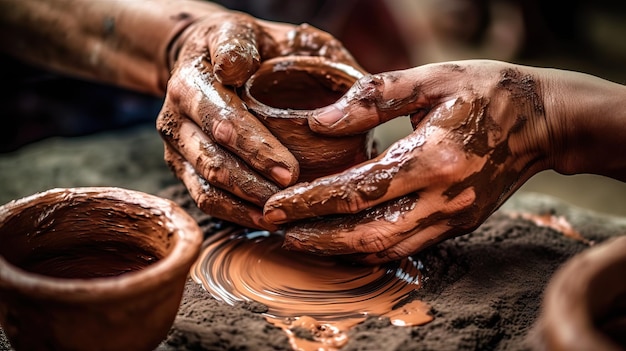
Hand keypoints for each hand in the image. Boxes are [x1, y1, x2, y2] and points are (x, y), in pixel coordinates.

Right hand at [156, 9, 359, 229]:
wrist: (201, 60)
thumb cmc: (238, 46)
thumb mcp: (240, 30)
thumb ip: (239, 44)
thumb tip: (233, 71)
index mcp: (189, 81)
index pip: (221, 119)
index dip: (255, 147)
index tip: (290, 170)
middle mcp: (174, 117)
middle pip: (213, 159)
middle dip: (255, 182)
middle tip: (295, 197)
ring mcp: (176, 146)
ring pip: (207, 186)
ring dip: (246, 204)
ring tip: (284, 214)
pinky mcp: (182, 167)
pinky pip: (205, 199)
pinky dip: (235, 214)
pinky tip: (265, 219)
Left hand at [263, 60, 559, 262]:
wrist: (544, 122)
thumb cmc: (488, 92)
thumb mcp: (432, 77)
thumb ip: (373, 96)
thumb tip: (319, 123)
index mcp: (434, 157)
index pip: (358, 190)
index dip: (311, 202)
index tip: (274, 206)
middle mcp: (443, 198)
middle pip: (367, 234)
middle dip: (315, 236)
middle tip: (275, 230)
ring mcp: (452, 218)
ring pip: (385, 250)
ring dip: (337, 250)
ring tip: (299, 239)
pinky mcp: (457, 226)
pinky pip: (404, 248)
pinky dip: (367, 249)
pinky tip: (341, 239)